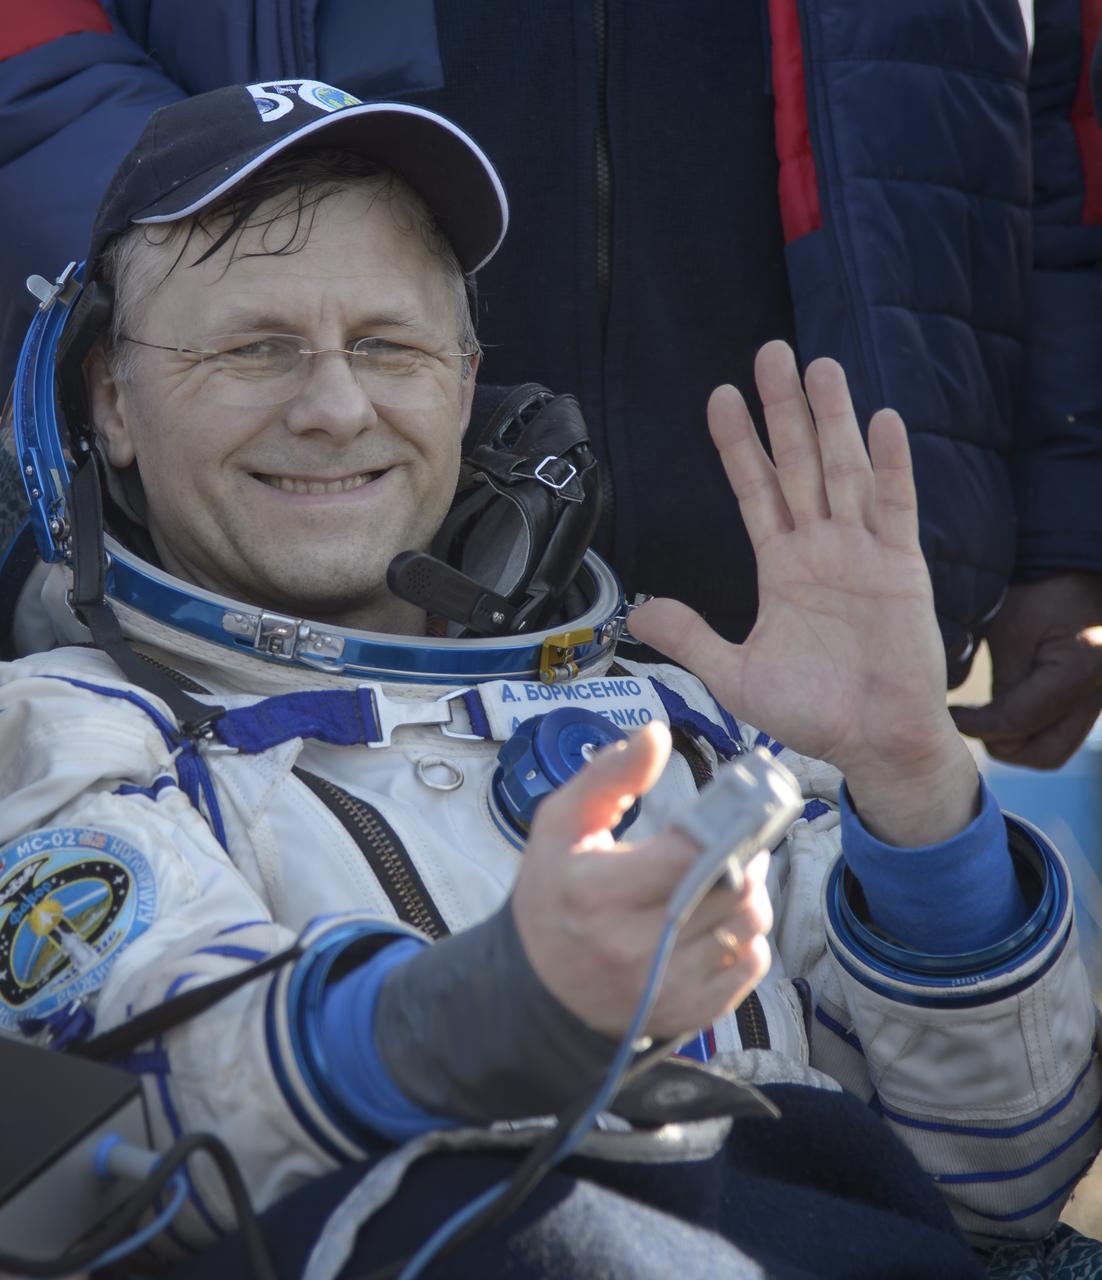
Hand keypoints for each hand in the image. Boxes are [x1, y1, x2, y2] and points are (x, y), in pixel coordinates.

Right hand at [511, 721, 772, 1041]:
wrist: (538, 985)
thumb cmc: (551, 895)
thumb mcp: (561, 825)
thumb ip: (609, 775)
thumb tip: (655, 734)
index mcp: (597, 894)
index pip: (690, 857)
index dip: (721, 830)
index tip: (725, 815)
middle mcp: (632, 946)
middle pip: (732, 892)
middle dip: (743, 859)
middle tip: (732, 843)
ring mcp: (663, 986)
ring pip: (748, 928)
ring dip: (749, 895)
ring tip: (726, 877)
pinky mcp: (687, 1012)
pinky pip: (748, 966)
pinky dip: (747, 937)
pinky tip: (719, 920)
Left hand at [627, 341, 977, 845]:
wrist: (872, 741)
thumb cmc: (812, 712)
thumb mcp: (735, 675)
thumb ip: (692, 637)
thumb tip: (639, 614)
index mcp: (781, 566)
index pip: (753, 490)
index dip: (737, 445)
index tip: (719, 399)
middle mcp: (819, 549)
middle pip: (797, 463)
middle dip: (783, 410)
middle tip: (771, 353)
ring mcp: (861, 553)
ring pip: (843, 471)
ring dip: (833, 420)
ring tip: (820, 368)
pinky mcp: (900, 568)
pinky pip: (895, 506)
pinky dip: (891, 464)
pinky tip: (882, 421)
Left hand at [951, 574, 1101, 768]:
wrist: (1079, 565)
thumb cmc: (1042, 587)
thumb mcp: (1012, 629)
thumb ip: (1002, 684)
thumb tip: (978, 726)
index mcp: (1081, 669)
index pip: (1017, 723)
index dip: (976, 726)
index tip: (949, 715)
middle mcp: (1099, 693)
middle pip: (1044, 754)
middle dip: (1001, 745)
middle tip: (968, 724)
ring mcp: (1100, 698)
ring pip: (1053, 747)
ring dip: (1015, 740)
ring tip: (983, 716)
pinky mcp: (1093, 696)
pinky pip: (1060, 730)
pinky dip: (1030, 728)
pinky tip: (1003, 706)